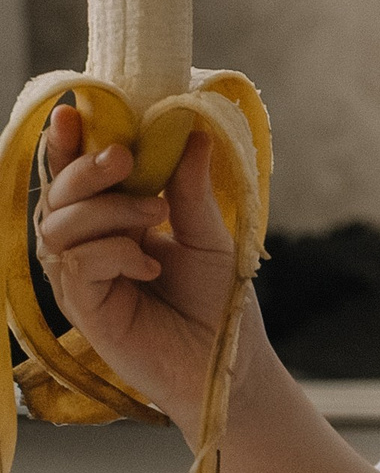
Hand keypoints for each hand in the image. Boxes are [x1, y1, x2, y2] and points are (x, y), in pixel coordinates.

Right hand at [32, 104, 249, 433]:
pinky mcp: (83, 308)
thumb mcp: (211, 237)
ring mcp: (82, 277)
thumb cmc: (218, 302)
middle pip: (57, 194)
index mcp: (115, 221)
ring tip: (155, 218)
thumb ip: (192, 190)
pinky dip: (111, 253)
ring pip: (57, 225)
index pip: (78, 176)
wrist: (229, 362)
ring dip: (106, 209)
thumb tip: (194, 132)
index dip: (70, 144)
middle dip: (85, 167)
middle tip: (127, 158)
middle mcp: (90, 245)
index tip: (77, 110)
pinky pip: (74, 263)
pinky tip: (149, 266)